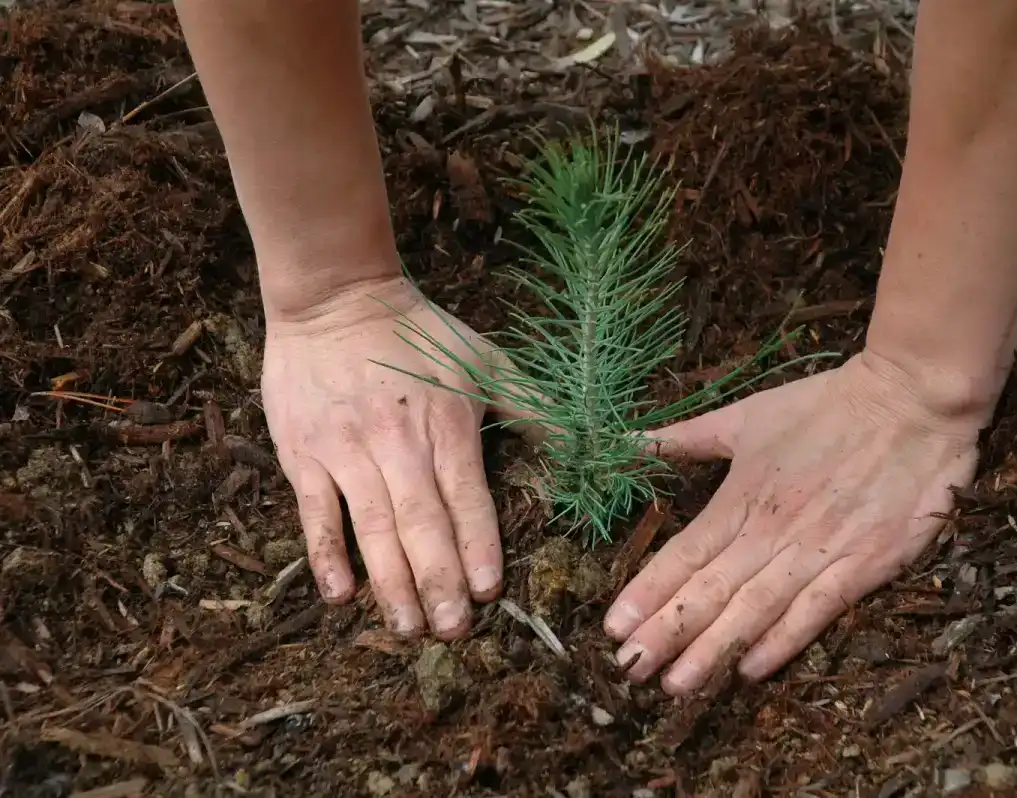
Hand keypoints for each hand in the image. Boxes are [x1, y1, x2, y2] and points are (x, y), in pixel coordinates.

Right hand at [261, 275, 518, 639]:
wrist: (335, 296)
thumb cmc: (419, 332)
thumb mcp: (485, 359)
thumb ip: (534, 405)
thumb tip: (591, 441)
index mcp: (446, 423)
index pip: (466, 496)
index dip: (478, 544)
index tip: (489, 591)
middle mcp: (397, 442)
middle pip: (421, 522)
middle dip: (439, 581)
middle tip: (453, 631)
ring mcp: (346, 450)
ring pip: (372, 527)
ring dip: (391, 582)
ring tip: (408, 628)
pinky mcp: (304, 453)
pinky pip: (315, 513)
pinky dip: (326, 555)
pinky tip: (342, 595)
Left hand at [604, 351, 982, 693]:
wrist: (911, 401)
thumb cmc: (824, 406)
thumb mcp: (746, 415)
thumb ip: (686, 437)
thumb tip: (630, 442)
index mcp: (741, 497)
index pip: (684, 554)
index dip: (647, 593)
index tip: (612, 627)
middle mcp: (771, 531)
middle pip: (710, 591)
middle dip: (667, 633)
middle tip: (629, 670)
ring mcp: (818, 551)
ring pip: (755, 609)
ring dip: (712, 650)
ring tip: (676, 685)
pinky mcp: (863, 565)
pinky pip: (816, 612)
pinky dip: (782, 642)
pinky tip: (750, 671)